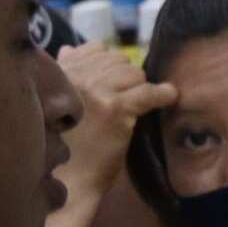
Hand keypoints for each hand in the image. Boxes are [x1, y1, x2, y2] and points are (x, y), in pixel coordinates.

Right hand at [56, 44, 176, 197]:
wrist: (67, 179)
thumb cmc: (62, 143)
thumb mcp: (57, 100)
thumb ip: (65, 71)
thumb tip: (70, 47)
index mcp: (60, 72)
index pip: (96, 49)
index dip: (110, 63)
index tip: (116, 81)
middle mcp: (76, 77)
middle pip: (117, 60)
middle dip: (126, 77)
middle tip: (128, 97)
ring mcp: (96, 92)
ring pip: (133, 73)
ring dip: (139, 87)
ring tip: (138, 104)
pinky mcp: (115, 109)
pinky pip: (148, 92)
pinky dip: (163, 94)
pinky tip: (170, 96)